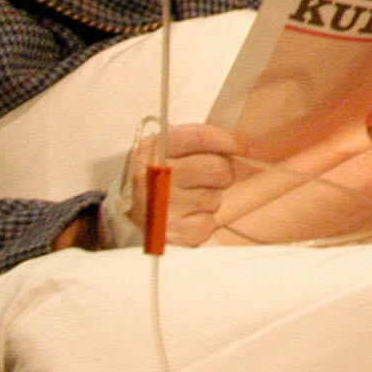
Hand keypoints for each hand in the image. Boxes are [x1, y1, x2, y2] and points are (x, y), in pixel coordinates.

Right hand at [123, 121, 248, 249]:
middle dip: (223, 173)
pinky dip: (203, 222)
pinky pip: (207, 224)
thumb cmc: (158, 175)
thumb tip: (249, 149)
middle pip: (216, 169)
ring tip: (188, 199)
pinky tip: (185, 217)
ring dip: (210, 199)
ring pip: (214, 198)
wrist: (123, 211)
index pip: (200, 138)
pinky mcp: (167, 234)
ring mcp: (160, 207)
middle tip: (211, 179)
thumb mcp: (168, 150)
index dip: (230, 141)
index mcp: (154, 149)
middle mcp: (154, 177)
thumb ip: (202, 144)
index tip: (248, 148)